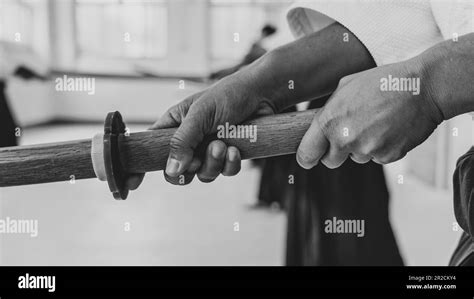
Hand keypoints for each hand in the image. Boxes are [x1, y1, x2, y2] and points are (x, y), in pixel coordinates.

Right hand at [127, 70, 277, 187]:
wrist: (262, 94)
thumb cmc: (227, 95)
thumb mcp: (199, 115)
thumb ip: (182, 142)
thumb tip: (172, 170)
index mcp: (173, 126)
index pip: (149, 149)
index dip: (139, 167)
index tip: (132, 183)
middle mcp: (189, 141)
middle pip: (177, 171)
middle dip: (190, 168)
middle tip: (201, 154)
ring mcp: (209, 150)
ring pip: (203, 175)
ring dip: (213, 164)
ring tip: (223, 145)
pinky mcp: (229, 156)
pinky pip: (224, 173)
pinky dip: (229, 165)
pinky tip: (235, 149)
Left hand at [296, 58, 443, 168]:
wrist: (423, 87)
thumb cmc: (382, 82)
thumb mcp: (346, 86)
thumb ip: (329, 109)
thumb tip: (316, 124)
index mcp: (330, 121)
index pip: (306, 154)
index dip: (306, 157)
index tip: (309, 158)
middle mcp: (346, 139)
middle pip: (330, 162)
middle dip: (336, 153)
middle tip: (348, 135)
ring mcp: (368, 150)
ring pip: (356, 158)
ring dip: (361, 147)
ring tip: (376, 122)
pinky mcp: (388, 156)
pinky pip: (377, 158)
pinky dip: (381, 147)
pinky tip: (390, 127)